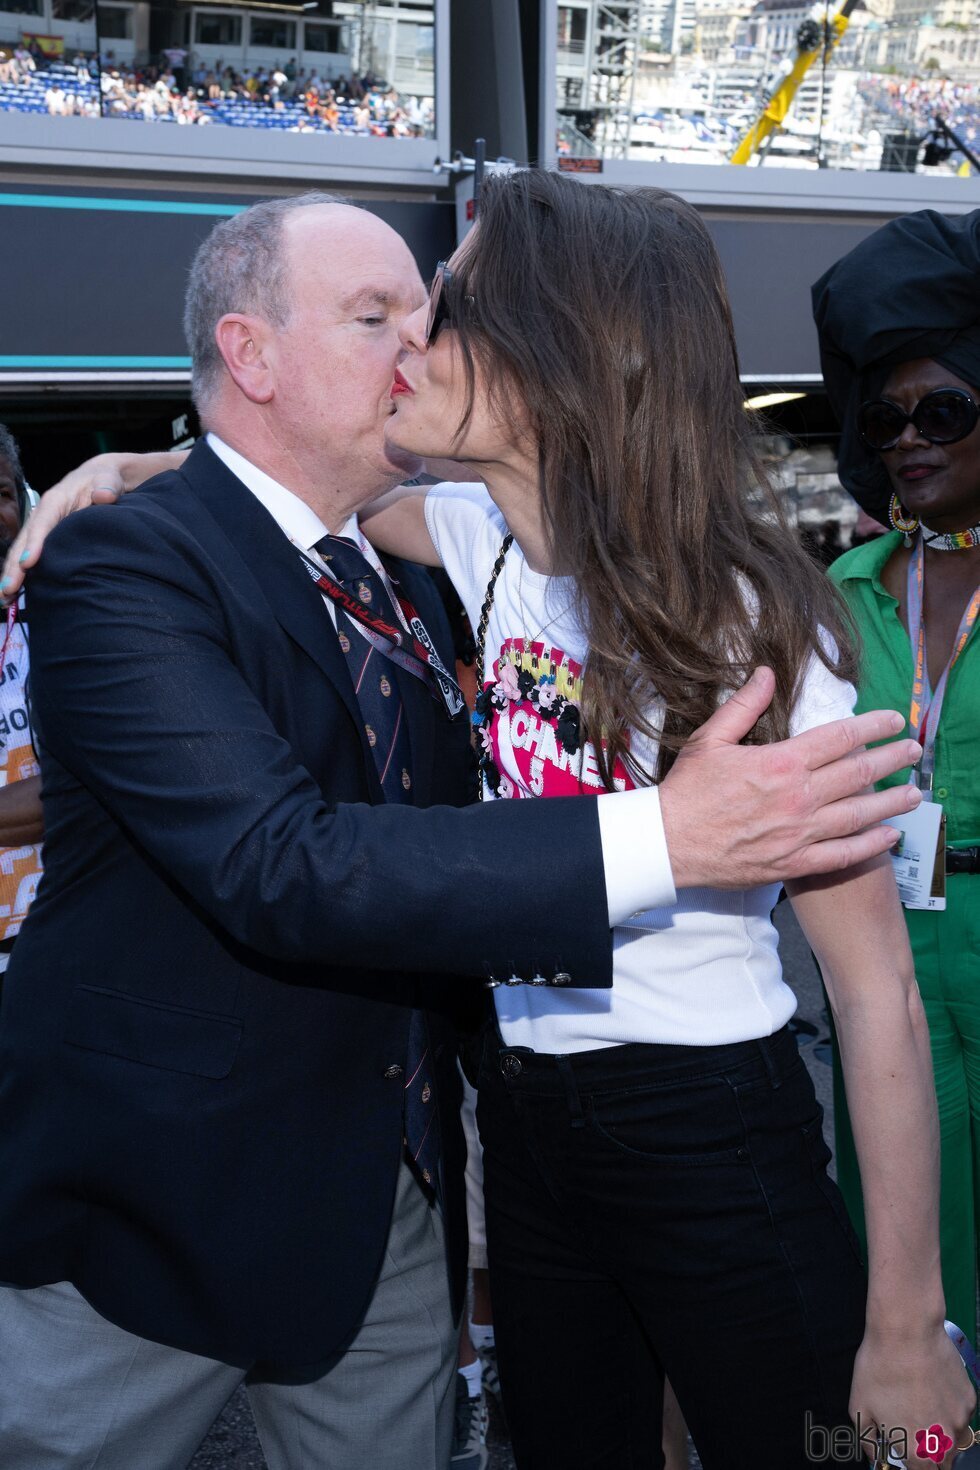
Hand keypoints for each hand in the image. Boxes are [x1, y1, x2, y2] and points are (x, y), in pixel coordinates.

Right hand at [1, 450, 186, 600]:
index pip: (42, 523)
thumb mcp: (108, 479)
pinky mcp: (44, 540)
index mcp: (55, 501)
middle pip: (24, 542)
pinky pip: (28, 558)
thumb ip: (107, 487)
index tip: (29, 564)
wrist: (101, 480)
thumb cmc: (105, 480)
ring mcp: (40, 529)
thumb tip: (104, 496)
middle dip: (14, 567)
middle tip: (8, 590)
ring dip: (11, 575)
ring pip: (20, 553)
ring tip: (4, 599)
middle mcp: (42, 516)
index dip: (34, 543)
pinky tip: (14, 595)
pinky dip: (20, 575)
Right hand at [658, 667, 922, 889]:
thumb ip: (744, 705)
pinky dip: (870, 846)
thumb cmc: (687, 791)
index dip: (874, 726)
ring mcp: (799, 832)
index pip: (841, 738)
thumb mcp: (710, 739)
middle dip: (892, 759)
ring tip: (914, 793)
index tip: (894, 719)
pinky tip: (889, 836)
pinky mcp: (794, 862)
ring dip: (892, 802)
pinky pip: (842, 854)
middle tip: (914, 751)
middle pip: (859, 774)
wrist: (668, 843)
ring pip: (859, 814)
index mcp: (781, 762)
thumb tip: (767, 673)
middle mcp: (798, 797)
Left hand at [850, 1321, 975, 1464]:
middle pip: (942, 1463)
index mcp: (916, 1450)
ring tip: (921, 1402)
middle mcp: (943, 1442)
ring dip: (940, 1431)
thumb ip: (868, 1440)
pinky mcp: (969, 1400)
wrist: (907, 1331)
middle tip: (912, 1428)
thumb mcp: (858, 1407)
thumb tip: (876, 1456)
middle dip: (929, 1454)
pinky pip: (960, 1414)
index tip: (903, 1450)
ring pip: (954, 1438)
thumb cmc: (879, 1368)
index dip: (912, 1465)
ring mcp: (960, 1421)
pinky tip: (933, 1386)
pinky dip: (949, 1407)